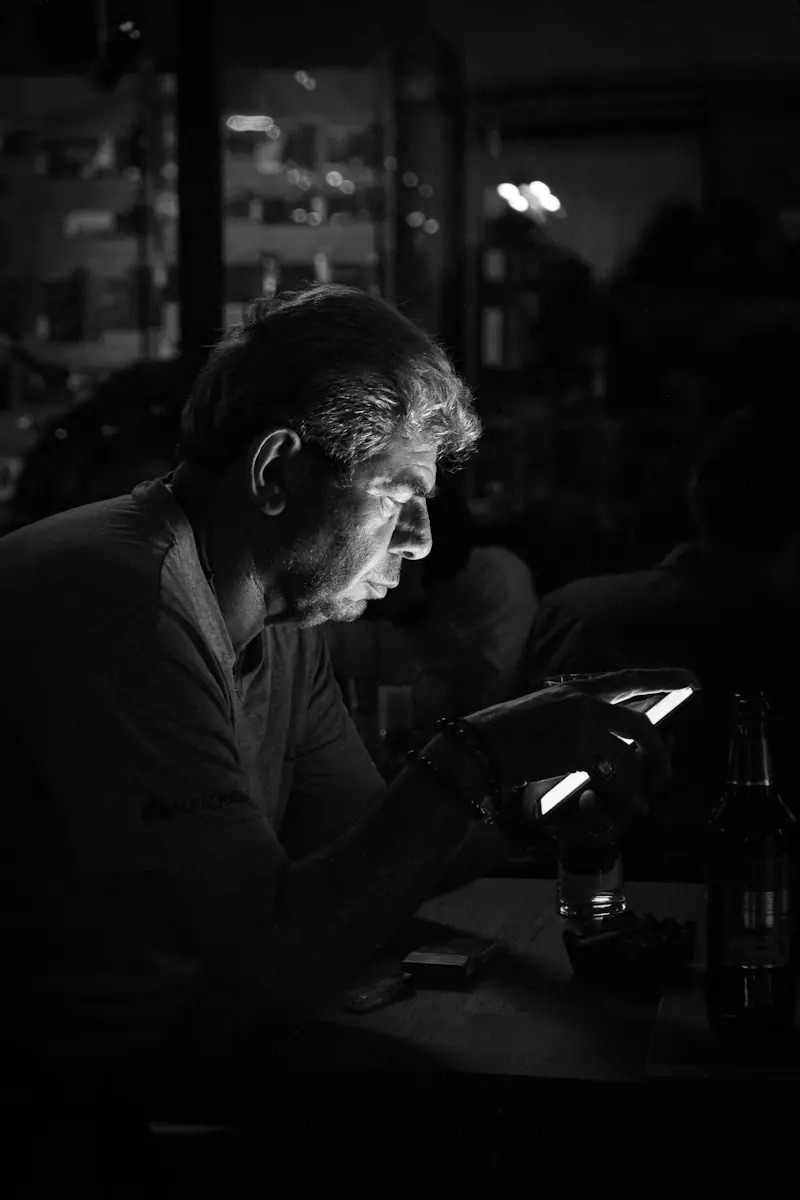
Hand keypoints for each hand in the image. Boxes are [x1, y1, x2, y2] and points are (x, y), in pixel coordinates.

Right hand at [468, 668, 697, 836]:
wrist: (475, 748)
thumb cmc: (499, 740)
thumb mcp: (539, 720)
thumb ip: (571, 726)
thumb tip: (603, 753)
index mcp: (573, 690)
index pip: (627, 680)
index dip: (662, 679)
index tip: (691, 680)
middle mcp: (583, 700)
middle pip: (641, 725)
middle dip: (659, 756)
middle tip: (663, 775)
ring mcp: (584, 721)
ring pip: (632, 755)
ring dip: (640, 785)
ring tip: (638, 806)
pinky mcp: (579, 747)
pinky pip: (616, 776)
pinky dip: (623, 797)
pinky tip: (622, 809)